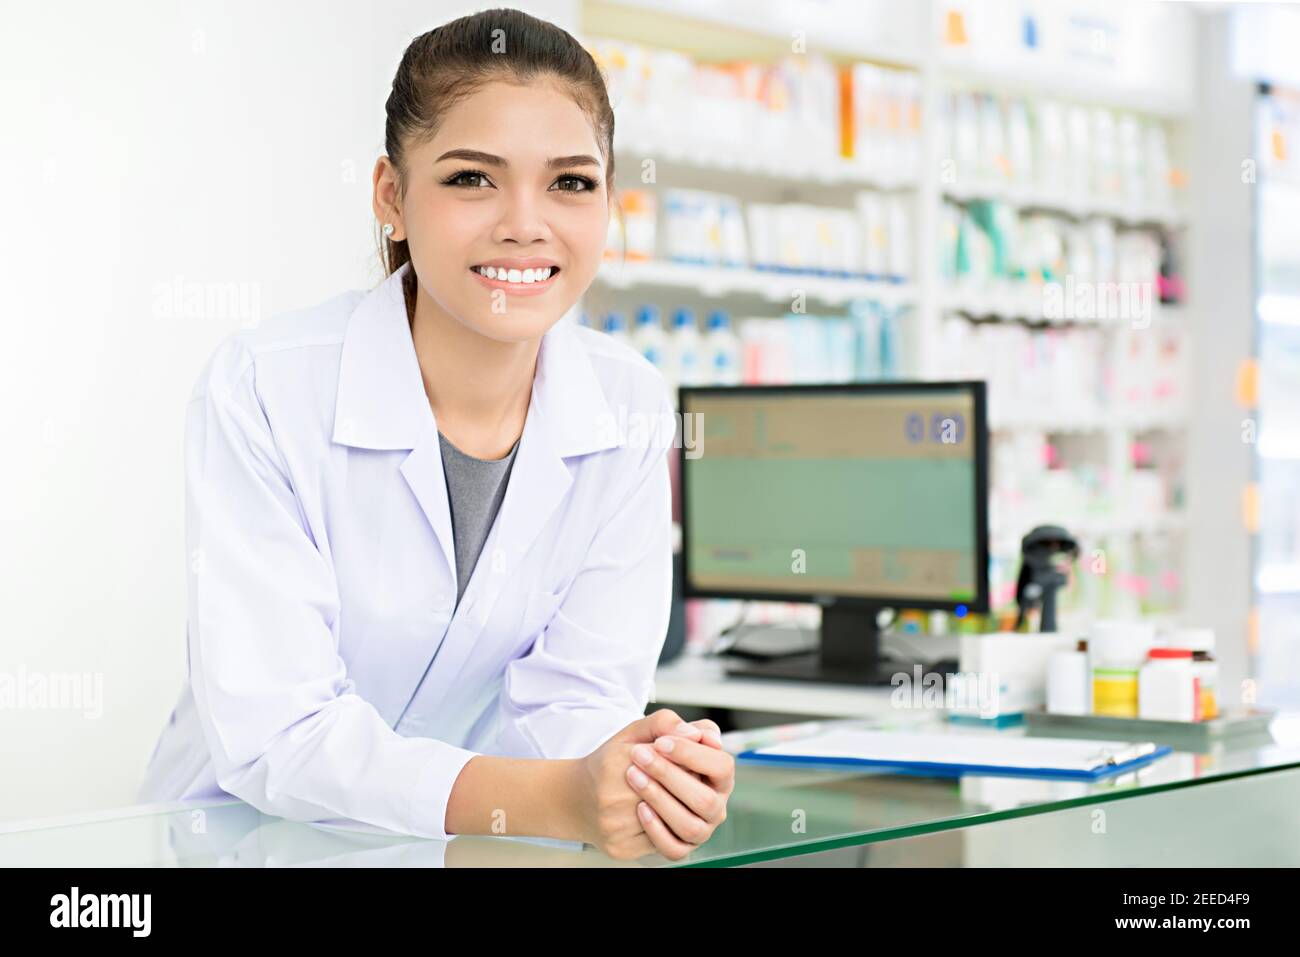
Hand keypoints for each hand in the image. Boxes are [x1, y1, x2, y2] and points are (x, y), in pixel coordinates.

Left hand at [625, 718, 733, 859]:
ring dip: (661, 800)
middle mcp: (715, 805)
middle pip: (705, 799)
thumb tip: (691, 733)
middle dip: (670, 776)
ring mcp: (699, 829)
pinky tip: (640, 809)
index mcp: (719, 775)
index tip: (661, 743)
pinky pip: (675, 848)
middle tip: (639, 756)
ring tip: (634, 779)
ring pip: (690, 825)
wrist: (608, 785)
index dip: (693, 754)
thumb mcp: (648, 732)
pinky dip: (657, 830)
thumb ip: (669, 724)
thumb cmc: (640, 754)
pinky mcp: (680, 847)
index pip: (722, 765)